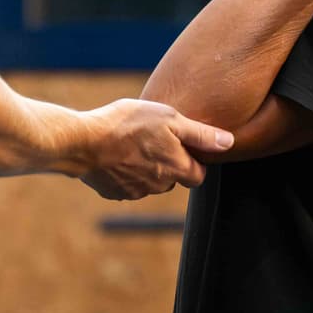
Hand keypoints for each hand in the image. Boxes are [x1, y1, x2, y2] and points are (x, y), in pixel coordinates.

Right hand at [75, 99, 232, 200]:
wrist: (83, 142)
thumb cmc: (128, 124)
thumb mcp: (170, 119)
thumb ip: (201, 134)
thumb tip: (229, 143)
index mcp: (176, 168)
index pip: (198, 175)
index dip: (194, 160)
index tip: (182, 145)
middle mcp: (159, 186)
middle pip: (174, 179)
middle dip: (169, 164)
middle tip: (154, 139)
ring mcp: (135, 192)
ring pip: (150, 183)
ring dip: (146, 168)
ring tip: (132, 144)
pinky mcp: (114, 193)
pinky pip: (127, 185)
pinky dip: (125, 173)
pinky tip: (115, 154)